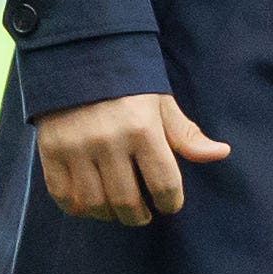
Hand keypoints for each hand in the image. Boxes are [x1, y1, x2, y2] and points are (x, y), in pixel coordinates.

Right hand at [34, 91, 229, 224]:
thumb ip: (187, 135)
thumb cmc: (128, 85)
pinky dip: (79, 208)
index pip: (164, 184)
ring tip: (119, 210)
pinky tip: (91, 204)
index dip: (170, 202)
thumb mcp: (162, 104)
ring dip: (111, 215)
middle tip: (144, 214)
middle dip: (140, 215)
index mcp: (143, 129)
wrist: (78, 57)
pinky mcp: (51, 151)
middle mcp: (109, 141)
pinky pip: (64, 196)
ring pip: (96, 204)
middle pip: (128, 202)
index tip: (169, 204)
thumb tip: (221, 153)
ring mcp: (77, 148)